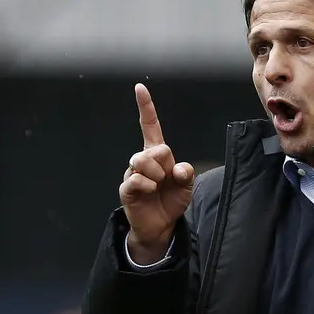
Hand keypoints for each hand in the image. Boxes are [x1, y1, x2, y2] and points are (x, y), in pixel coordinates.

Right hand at [119, 84, 194, 263]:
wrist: (161, 225)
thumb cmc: (171, 200)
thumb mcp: (186, 186)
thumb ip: (187, 173)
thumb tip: (179, 169)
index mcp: (158, 155)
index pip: (150, 127)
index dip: (146, 108)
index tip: (140, 88)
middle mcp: (143, 161)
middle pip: (154, 149)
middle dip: (165, 164)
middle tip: (166, 179)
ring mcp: (133, 174)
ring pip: (142, 161)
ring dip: (156, 175)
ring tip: (157, 187)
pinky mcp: (126, 188)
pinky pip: (136, 179)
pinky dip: (148, 186)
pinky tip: (150, 192)